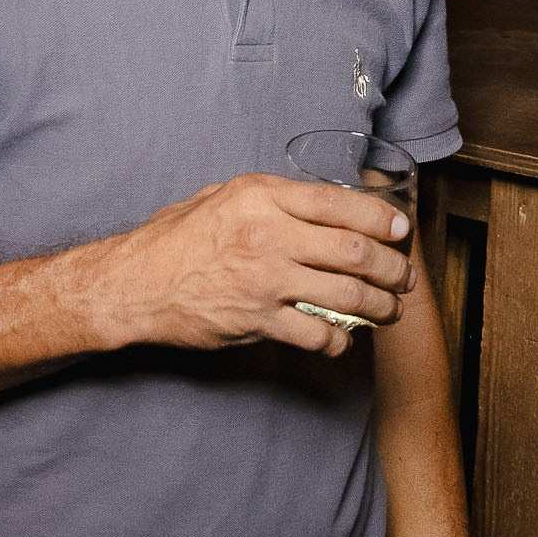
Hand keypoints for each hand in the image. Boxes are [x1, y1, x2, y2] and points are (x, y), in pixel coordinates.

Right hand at [93, 173, 413, 356]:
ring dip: (379, 306)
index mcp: (262, 196)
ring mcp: (265, 280)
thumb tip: (313, 201)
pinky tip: (343, 340)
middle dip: (392, 267)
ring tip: (390, 310)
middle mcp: (269, 235)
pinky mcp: (257, 320)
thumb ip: (267, 197)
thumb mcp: (220, 197)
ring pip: (346, 294)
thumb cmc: (174, 239)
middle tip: (404, 277)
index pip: (340, 203)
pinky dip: (339, 341)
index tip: (401, 230)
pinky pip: (316, 334)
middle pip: (355, 251)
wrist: (133, 284)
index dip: (381, 219)